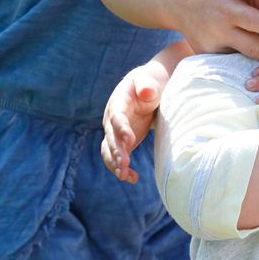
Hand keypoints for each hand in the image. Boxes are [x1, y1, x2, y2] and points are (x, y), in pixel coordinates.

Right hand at [101, 61, 165, 182]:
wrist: (147, 89)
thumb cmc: (149, 83)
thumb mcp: (149, 81)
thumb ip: (146, 85)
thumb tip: (146, 92)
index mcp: (118, 102)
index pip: (116, 117)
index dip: (121, 128)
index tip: (129, 140)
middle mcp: (112, 119)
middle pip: (110, 137)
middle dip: (116, 151)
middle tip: (124, 164)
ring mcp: (115, 132)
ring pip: (109, 150)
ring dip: (115, 164)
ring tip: (125, 176)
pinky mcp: (122, 143)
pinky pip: (118, 157)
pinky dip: (123, 169)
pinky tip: (133, 179)